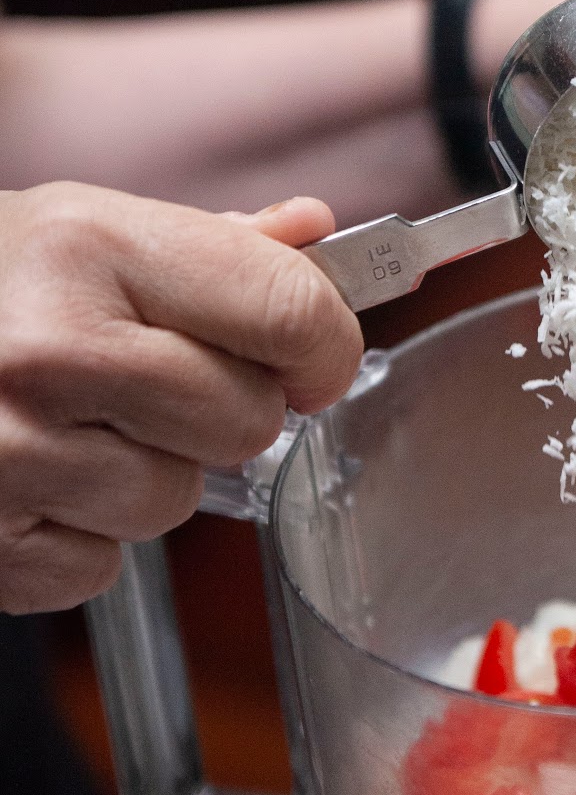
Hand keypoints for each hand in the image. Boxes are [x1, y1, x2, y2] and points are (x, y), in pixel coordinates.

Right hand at [0, 185, 362, 613]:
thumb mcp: (79, 228)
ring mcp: (9, 450)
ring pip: (177, 502)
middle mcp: (52, 346)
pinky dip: (77, 534)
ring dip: (143, 475)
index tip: (311, 361)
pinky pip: (100, 565)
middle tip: (154, 384)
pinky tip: (29, 477)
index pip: (292, 313)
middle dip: (221, 412)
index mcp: (94, 245)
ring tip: (71, 425)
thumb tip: (316, 235)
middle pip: (247, 422)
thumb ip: (208, 245)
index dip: (325, 347)